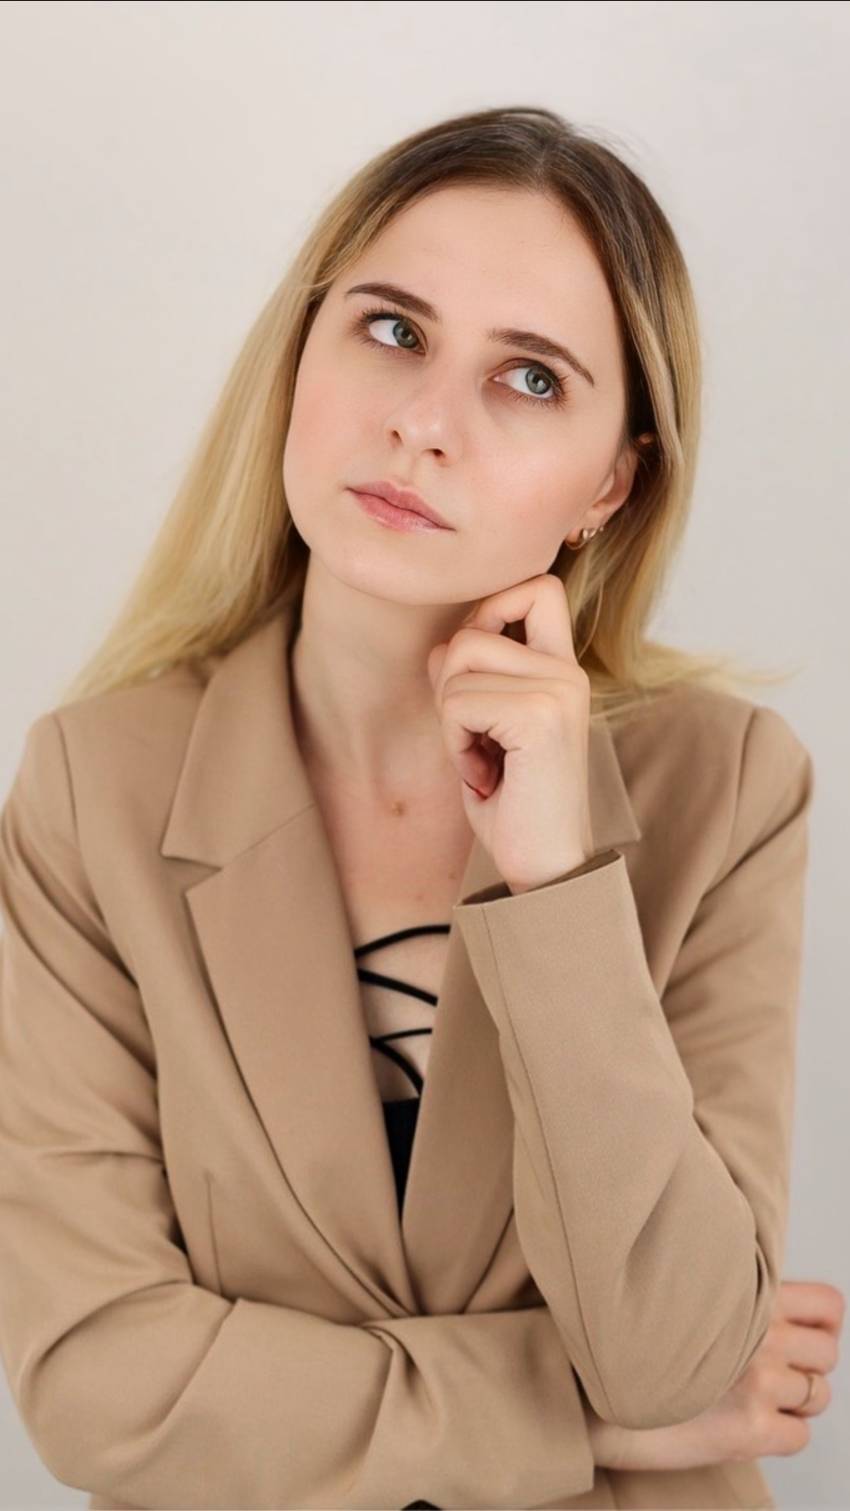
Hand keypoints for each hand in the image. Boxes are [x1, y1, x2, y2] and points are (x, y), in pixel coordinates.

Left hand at [426, 575, 594, 893]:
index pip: (535, 587)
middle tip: (478, 744)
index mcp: (564, 671)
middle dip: (450, 691)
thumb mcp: (486, 732)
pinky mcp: (539, 715)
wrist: (546, 869)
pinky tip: (487, 776)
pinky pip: (456, 703)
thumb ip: (470, 681)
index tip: (479, 672)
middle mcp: (568, 672)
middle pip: (469, 632)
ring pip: (456, 666)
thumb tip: (443, 646)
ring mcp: (558, 690)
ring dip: (451, 723)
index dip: (489, 610)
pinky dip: (456, 744)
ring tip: (486, 763)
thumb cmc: (514, 806)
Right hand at [589, 1280, 844, 1471]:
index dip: (824, 1325)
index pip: (829, 1305)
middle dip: (808, 1367)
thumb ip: (733, 1300)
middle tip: (774, 1375)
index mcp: (746, 1294)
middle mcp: (759, 1333)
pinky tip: (745, 1424)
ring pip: (818, 1397)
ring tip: (753, 1400)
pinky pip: (799, 1437)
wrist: (593, 1392)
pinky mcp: (751, 1429)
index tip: (807, 1337)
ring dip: (793, 1403)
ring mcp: (758, 1381)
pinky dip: (780, 1435)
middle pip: (829, 1354)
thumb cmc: (629, 1344)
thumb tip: (772, 1316)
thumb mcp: (685, 1299)